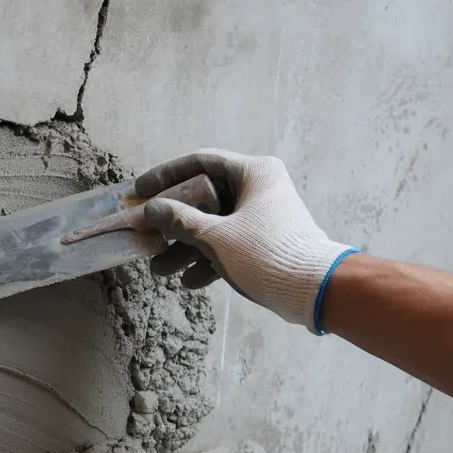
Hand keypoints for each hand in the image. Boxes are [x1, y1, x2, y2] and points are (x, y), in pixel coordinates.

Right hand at [137, 150, 357, 333]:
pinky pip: (226, 244)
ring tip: (161, 271)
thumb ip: (180, 220)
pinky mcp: (262, 242)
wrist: (313, 290)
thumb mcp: (216, 236)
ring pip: (212, 226)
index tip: (139, 192)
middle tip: (146, 237)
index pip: (200, 162)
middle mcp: (258, 189)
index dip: (165, 176)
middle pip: (203, 198)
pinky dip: (207, 260)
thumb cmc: (265, 252)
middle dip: (172, 224)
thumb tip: (151, 210)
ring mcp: (260, 217)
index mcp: (253, 172)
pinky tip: (189, 282)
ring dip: (185, 248)